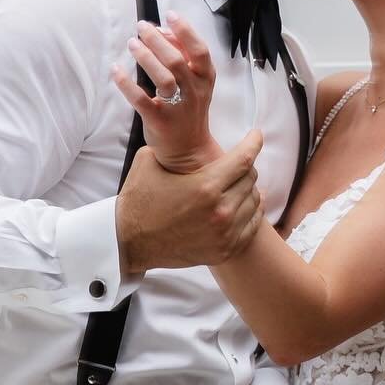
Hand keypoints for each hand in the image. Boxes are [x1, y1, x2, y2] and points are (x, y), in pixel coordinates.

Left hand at [111, 13, 219, 172]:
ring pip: (163, 78)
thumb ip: (183, 56)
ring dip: (145, 57)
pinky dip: (127, 84)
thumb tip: (163, 31)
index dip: (185, 31)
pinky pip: (141, 100)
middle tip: (141, 27)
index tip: (169, 15)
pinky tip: (115, 70)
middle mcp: (194, 91)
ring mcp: (177, 107)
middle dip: (157, 40)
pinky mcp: (159, 121)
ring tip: (132, 43)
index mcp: (205, 79)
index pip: (200, 50)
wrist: (188, 149)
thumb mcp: (195, 83)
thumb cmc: (188, 109)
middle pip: (177, 60)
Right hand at [116, 130, 263, 273]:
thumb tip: (180, 134)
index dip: (253, 142)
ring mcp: (224, 233)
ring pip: (254, 201)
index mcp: (205, 186)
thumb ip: (172, 148)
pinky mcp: (224, 250)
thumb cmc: (137, 202)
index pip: (244, 159)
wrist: (128, 242)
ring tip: (238, 183)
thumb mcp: (148, 162)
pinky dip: (252, 212)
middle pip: (250, 179)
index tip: (256, 135)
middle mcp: (219, 210)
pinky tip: (246, 205)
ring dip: (248, 189)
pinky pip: (252, 226)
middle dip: (246, 166)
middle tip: (237, 162)